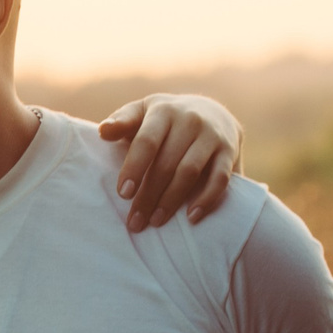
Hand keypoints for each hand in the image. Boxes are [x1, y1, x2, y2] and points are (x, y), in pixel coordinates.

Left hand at [97, 95, 240, 231]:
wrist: (212, 112)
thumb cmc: (164, 119)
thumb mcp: (142, 112)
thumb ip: (122, 121)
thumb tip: (103, 131)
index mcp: (163, 111)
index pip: (147, 141)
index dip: (135, 168)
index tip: (123, 194)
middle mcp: (189, 120)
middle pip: (166, 163)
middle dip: (148, 195)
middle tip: (135, 222)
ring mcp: (211, 136)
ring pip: (189, 172)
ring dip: (171, 200)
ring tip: (156, 221)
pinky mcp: (229, 151)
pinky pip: (220, 179)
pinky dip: (206, 199)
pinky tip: (191, 217)